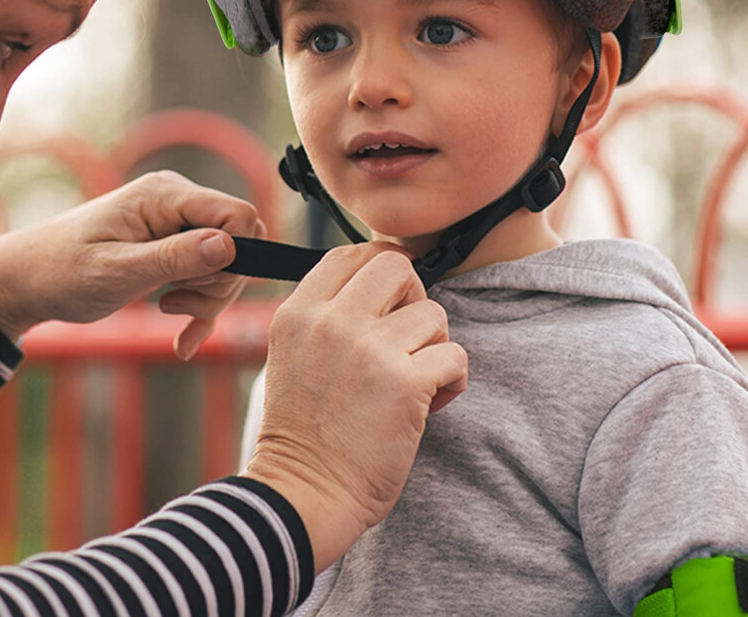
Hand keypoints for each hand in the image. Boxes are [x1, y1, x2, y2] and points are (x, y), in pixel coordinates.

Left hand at [0, 170, 262, 355]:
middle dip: (219, 284)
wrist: (27, 281)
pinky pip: (211, 276)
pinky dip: (201, 310)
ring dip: (207, 299)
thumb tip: (229, 245)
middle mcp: (177, 201)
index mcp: (165, 195)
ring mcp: (177, 223)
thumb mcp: (115, 271)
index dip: (236, 255)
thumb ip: (174, 257)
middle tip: (175, 304)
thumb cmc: (60, 271)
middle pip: (240, 241)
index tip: (200, 287)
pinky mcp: (175, 246)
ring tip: (167, 311)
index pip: (237, 213)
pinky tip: (182, 340)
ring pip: (229, 263)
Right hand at [241, 243, 467, 571]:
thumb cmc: (302, 431)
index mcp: (298, 312)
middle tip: (407, 335)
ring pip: (433, 312)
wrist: (303, 493)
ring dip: (433, 346)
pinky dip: (452, 381)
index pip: (350, 254)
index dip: (378, 271)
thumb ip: (325, 315)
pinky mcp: (404, 383)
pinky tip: (433, 403)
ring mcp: (368, 349)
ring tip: (415, 379)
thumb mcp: (291, 354)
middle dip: (413, 295)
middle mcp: (331, 322)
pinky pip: (455, 355)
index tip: (389, 301)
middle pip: (395, 265)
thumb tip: (379, 288)